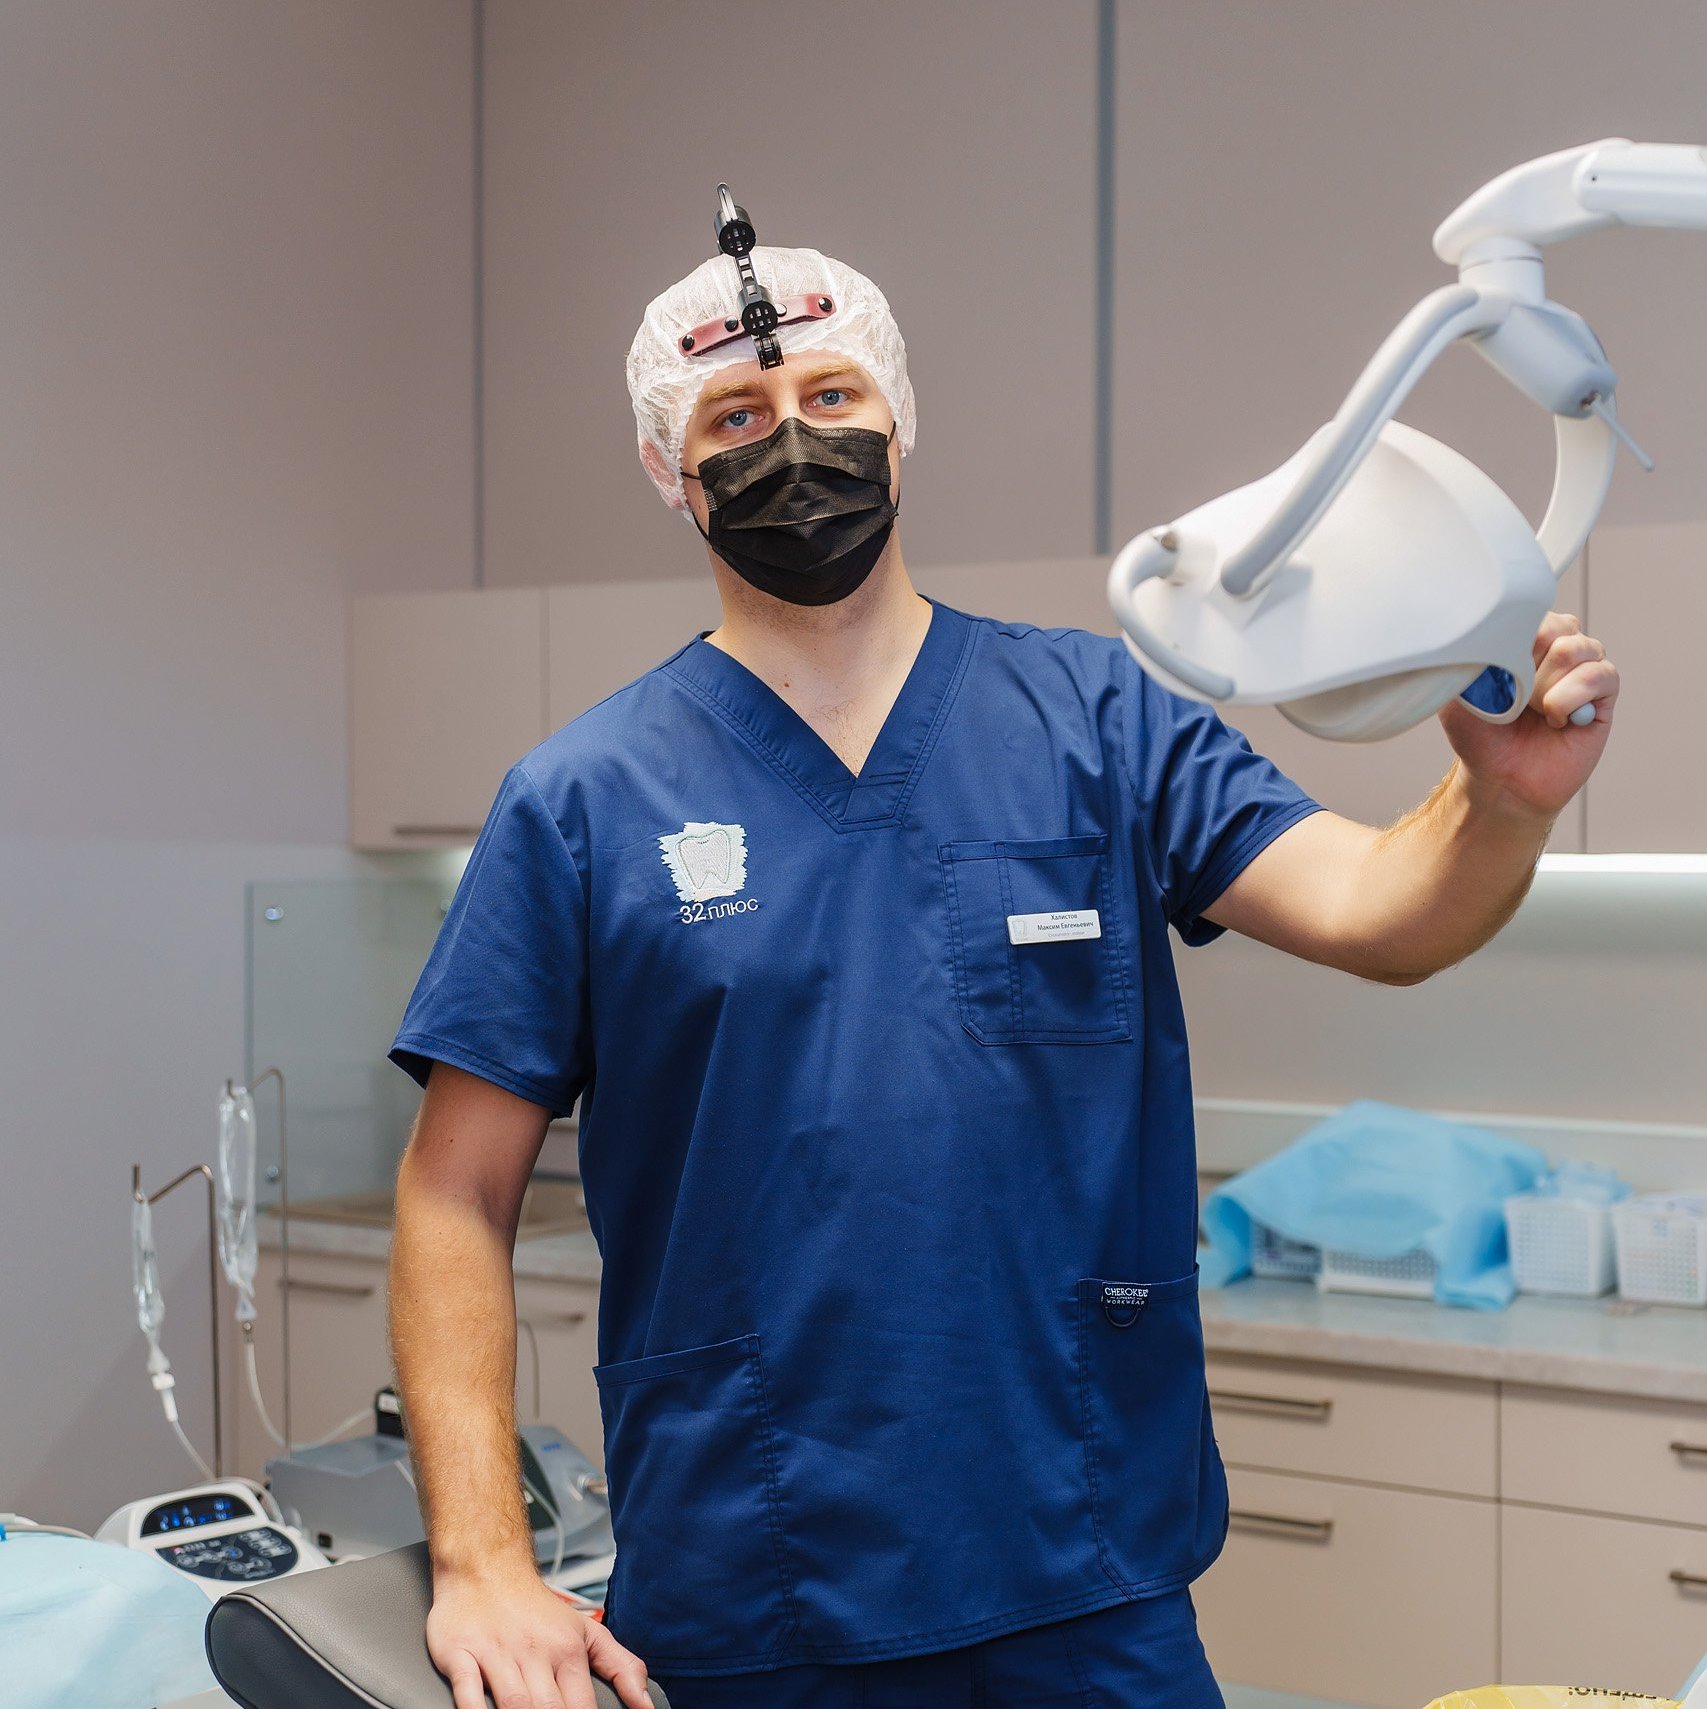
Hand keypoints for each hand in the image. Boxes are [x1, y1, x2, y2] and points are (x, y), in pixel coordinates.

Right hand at [427, 1563, 652, 1708]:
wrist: (487, 1567)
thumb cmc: (536, 1609)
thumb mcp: (586, 1630)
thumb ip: (621, 1667)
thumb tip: (646, 1708)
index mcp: (567, 1651)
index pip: (582, 1707)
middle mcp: (534, 1653)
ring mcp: (496, 1653)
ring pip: (513, 1703)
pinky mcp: (460, 1653)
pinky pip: (467, 1688)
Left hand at [1437, 611, 1618, 820]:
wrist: (1501, 780)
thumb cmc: (1481, 735)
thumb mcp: (1456, 693)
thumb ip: (1463, 659)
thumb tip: (1470, 632)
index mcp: (1523, 638)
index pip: (1528, 610)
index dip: (1510, 640)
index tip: (1494, 673)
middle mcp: (1558, 646)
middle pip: (1554, 625)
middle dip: (1526, 664)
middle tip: (1513, 698)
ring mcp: (1584, 666)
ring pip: (1573, 649)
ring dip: (1544, 686)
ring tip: (1533, 711)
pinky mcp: (1605, 693)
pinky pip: (1597, 676)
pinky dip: (1568, 699)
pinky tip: (1555, 719)